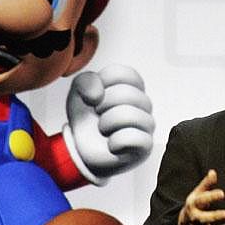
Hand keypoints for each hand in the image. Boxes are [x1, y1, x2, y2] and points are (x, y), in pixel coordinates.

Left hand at [65, 65, 153, 179]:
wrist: (82, 150)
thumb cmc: (86, 119)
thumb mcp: (77, 94)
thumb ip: (85, 82)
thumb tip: (97, 94)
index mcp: (131, 86)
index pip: (124, 74)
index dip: (103, 83)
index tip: (95, 97)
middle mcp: (143, 104)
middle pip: (127, 93)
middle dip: (102, 105)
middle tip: (98, 116)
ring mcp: (147, 125)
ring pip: (130, 115)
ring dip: (107, 124)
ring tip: (104, 130)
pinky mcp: (146, 146)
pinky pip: (134, 138)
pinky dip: (115, 142)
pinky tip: (112, 145)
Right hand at [177, 170, 224, 224]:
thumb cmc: (194, 205)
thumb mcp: (197, 194)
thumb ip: (206, 184)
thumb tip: (213, 172)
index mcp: (193, 206)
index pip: (201, 201)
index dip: (211, 197)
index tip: (222, 193)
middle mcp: (195, 219)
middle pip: (203, 219)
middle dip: (214, 217)